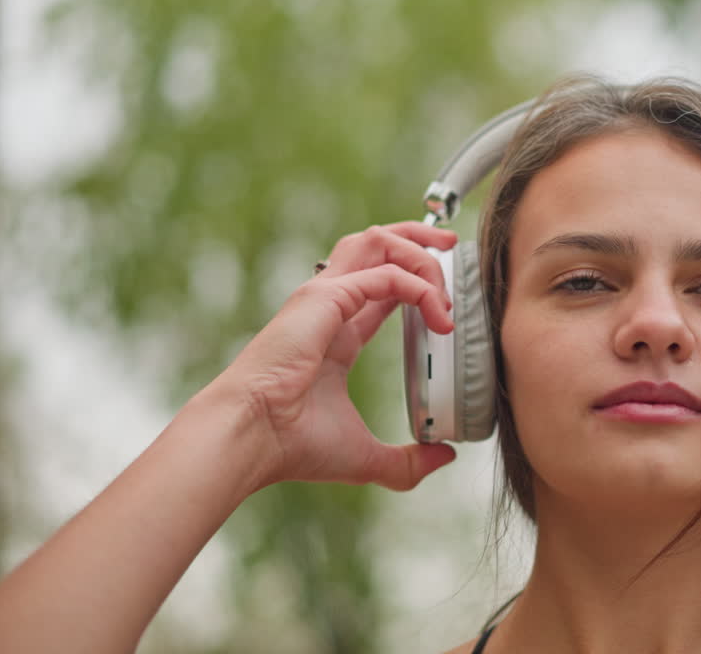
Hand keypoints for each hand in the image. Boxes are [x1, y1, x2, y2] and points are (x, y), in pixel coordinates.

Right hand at [194, 222, 459, 491]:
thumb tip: (444, 456)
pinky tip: (439, 315)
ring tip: (446, 281)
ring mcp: (323, 297)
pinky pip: (387, 275)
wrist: (250, 439)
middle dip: (418, 239)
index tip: (449, 300)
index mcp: (335, 332)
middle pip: (375, 244)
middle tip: (451, 247)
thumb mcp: (365, 455)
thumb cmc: (291, 445)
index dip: (418, 282)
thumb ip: (407, 461)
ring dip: (420, 252)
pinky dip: (420, 287)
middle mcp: (328, 305)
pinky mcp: (325, 298)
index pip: (382, 286)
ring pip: (378, 241)